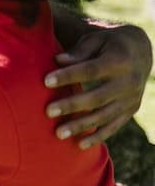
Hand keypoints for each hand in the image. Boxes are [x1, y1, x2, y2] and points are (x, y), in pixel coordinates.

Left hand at [44, 23, 152, 148]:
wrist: (140, 51)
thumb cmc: (108, 43)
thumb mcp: (96, 40)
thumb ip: (79, 51)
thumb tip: (58, 60)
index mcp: (119, 60)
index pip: (90, 70)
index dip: (69, 76)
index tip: (45, 81)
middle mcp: (128, 82)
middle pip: (97, 97)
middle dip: (72, 105)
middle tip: (47, 111)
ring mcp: (131, 99)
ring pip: (105, 116)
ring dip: (81, 126)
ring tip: (58, 133)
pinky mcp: (130, 110)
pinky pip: (114, 126)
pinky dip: (98, 136)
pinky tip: (80, 145)